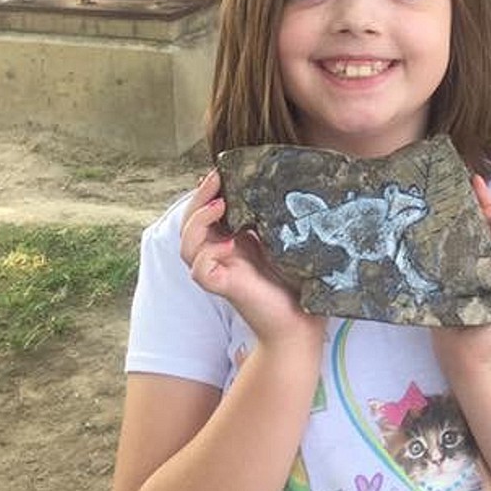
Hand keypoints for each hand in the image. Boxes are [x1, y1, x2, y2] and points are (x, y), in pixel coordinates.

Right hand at [179, 169, 322, 346]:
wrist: (303, 319)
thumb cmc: (296, 278)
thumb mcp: (281, 237)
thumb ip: (269, 215)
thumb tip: (273, 180)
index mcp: (230, 242)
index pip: (203, 213)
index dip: (205, 192)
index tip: (219, 170)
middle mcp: (220, 256)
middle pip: (188, 225)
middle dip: (198, 198)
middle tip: (215, 178)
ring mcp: (220, 272)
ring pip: (187, 247)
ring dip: (198, 221)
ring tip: (221, 205)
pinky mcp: (225, 289)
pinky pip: (200, 272)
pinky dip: (208, 255)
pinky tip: (229, 243)